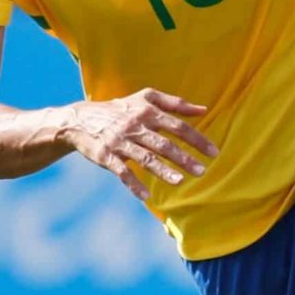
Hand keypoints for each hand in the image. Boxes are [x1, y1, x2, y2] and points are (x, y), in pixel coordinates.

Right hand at [61, 88, 218, 201]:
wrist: (81, 120)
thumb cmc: (121, 109)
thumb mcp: (145, 98)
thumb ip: (175, 103)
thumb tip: (203, 109)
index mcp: (147, 111)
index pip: (177, 126)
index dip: (197, 139)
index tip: (213, 152)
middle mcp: (134, 125)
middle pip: (163, 143)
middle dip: (184, 158)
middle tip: (202, 171)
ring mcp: (119, 142)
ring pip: (145, 158)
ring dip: (163, 171)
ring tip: (180, 182)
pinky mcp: (106, 156)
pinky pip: (122, 172)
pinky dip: (134, 184)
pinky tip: (146, 196)